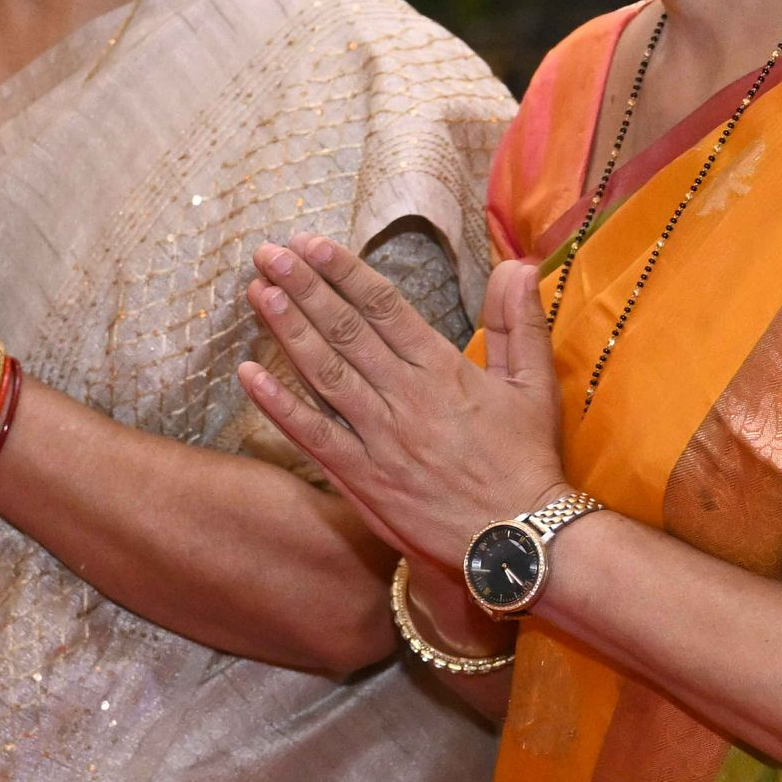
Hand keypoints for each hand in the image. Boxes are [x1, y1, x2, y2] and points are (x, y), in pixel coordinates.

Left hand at [237, 240, 565, 585]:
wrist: (519, 537)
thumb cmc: (526, 461)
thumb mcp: (535, 385)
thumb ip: (520, 322)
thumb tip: (518, 263)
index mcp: (442, 369)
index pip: (383, 307)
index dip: (343, 272)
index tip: (310, 244)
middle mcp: (405, 396)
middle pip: (345, 330)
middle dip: (303, 288)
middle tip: (268, 255)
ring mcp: (379, 437)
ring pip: (324, 373)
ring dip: (287, 331)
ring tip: (257, 294)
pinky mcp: (363, 478)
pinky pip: (313, 435)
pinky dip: (278, 405)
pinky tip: (247, 375)